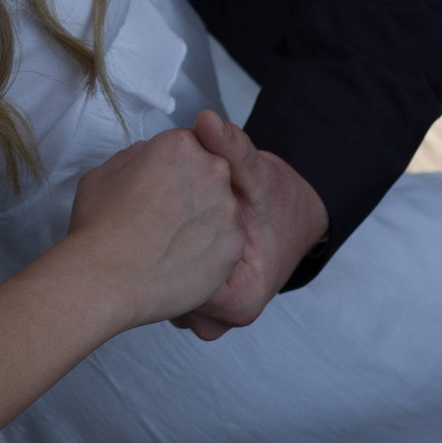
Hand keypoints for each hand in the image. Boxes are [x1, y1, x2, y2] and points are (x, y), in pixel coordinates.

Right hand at [66, 125, 243, 331]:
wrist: (106, 281)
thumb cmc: (99, 227)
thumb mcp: (103, 172)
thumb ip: (135, 156)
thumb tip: (147, 158)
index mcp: (180, 146)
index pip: (190, 145)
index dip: (173, 167)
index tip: (159, 185)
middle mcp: (212, 171)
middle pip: (211, 173)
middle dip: (193, 190)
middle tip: (164, 215)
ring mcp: (227, 210)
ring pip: (220, 209)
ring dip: (202, 220)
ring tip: (169, 243)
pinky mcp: (233, 246)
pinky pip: (225, 243)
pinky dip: (208, 251)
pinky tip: (180, 261)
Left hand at [170, 112, 329, 337]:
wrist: (291, 220)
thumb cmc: (276, 203)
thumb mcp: (258, 174)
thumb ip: (231, 150)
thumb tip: (207, 121)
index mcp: (242, 295)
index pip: (181, 283)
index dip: (166, 241)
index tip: (158, 210)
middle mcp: (225, 319)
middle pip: (169, 296)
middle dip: (156, 253)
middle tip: (150, 217)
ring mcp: (210, 321)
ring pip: (164, 298)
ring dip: (155, 262)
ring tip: (157, 227)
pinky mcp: (198, 311)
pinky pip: (167, 296)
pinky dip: (161, 268)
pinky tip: (161, 238)